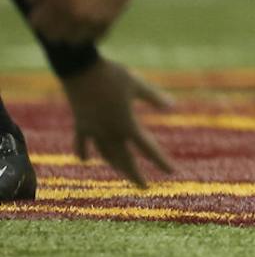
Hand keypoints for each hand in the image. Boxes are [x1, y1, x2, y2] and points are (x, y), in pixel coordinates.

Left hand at [27, 0, 136, 44]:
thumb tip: (31, 2)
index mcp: (57, 2)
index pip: (37, 23)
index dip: (37, 17)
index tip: (42, 12)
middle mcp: (73, 16)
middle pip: (53, 36)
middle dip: (51, 28)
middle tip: (56, 18)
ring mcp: (91, 22)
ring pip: (73, 41)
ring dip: (70, 33)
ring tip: (73, 22)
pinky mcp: (107, 23)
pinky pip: (93, 38)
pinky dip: (88, 33)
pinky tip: (89, 22)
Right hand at [60, 58, 174, 187]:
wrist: (80, 70)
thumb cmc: (112, 75)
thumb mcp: (137, 85)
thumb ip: (153, 97)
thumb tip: (172, 106)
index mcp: (127, 125)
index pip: (147, 148)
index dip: (160, 161)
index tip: (172, 172)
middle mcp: (109, 132)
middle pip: (124, 159)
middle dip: (134, 174)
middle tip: (144, 187)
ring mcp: (92, 130)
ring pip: (105, 153)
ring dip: (115, 164)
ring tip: (123, 171)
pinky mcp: (80, 124)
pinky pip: (82, 143)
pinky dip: (84, 152)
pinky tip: (85, 160)